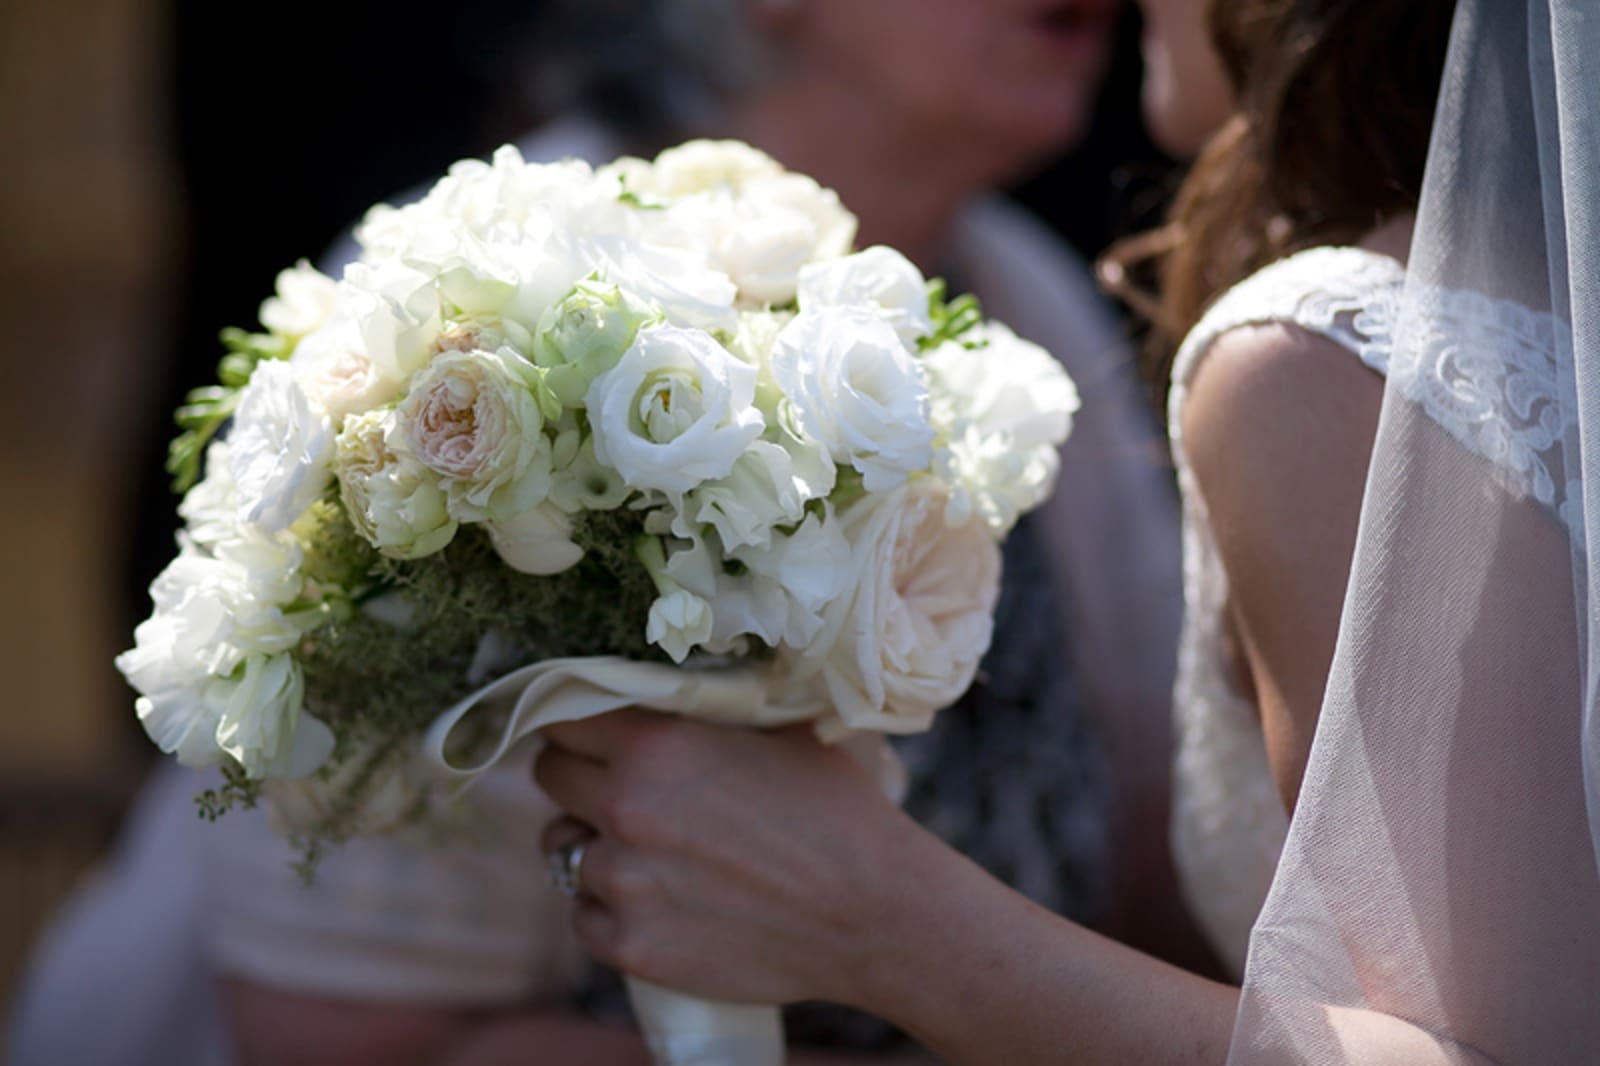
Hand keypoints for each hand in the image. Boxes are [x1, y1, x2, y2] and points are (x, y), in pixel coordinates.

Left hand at [534, 710, 923, 1006]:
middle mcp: (626, 807)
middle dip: (580, 777)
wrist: (873, 914)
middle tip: (618, 788)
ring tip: (648, 852)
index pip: (563, 716)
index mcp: (657, 745)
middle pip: (551, 777)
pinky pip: (583, 917)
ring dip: (594, 845)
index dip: (576, 722)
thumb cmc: (837, 812)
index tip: (590, 732)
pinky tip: (659, 901)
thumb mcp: (778, 731)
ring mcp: (623, 883)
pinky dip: (609, 909)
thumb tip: (677, 681)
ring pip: (563, 849)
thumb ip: (712, 707)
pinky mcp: (631, 946)